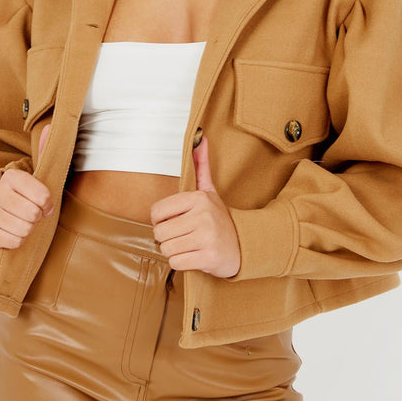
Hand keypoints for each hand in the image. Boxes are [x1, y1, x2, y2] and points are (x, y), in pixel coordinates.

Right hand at [0, 124, 52, 254]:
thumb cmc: (22, 199)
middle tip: (32, 216)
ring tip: (22, 223)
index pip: (43, 195)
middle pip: (33, 214)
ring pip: (24, 229)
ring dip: (28, 230)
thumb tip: (48, 128)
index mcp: (12, 177)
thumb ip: (43, 153)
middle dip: (37, 219)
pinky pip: (14, 241)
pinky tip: (12, 233)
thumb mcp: (35, 178)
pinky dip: (17, 241)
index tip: (46, 205)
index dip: (48, 205)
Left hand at [151, 136, 240, 277]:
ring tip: (189, 245)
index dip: (160, 220)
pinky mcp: (208, 257)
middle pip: (159, 233)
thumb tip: (199, 137)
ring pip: (166, 249)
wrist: (245, 246)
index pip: (156, 212)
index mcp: (198, 198)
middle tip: (182, 236)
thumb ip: (201, 166)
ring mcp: (206, 237)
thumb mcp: (210, 191)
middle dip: (167, 239)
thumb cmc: (220, 219)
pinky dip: (181, 263)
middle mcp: (203, 215)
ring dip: (174, 252)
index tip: (174, 222)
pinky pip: (176, 263)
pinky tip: (194, 256)